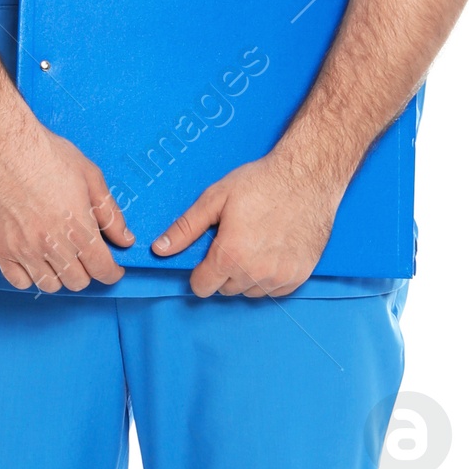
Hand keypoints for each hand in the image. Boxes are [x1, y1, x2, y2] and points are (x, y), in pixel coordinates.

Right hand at [0, 99, 131, 290]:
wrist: (2, 146)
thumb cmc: (45, 154)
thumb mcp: (90, 176)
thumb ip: (110, 213)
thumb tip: (125, 239)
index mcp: (78, 227)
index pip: (102, 270)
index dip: (112, 273)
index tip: (112, 269)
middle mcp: (52, 243)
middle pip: (77, 282)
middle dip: (87, 272)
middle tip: (84, 256)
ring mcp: (24, 249)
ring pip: (49, 285)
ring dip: (59, 275)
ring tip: (59, 257)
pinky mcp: (0, 248)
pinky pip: (18, 281)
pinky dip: (29, 276)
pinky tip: (34, 260)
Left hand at [151, 149, 339, 298]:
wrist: (308, 177)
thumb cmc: (263, 182)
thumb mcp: (215, 198)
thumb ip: (186, 228)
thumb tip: (160, 249)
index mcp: (230, 255)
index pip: (202, 287)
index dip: (200, 271)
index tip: (209, 255)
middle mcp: (255, 272)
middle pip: (225, 289)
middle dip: (224, 270)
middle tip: (235, 240)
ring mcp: (280, 277)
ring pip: (249, 291)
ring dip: (246, 275)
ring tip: (255, 244)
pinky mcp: (299, 276)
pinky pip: (274, 291)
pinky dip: (269, 277)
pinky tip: (272, 251)